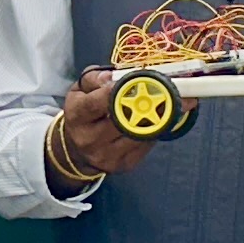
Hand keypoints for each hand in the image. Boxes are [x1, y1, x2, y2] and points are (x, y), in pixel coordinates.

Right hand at [51, 70, 156, 185]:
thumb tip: (112, 78)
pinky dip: (154, 131)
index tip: (136, 80)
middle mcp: (89, 139)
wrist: (78, 148)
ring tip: (166, 103)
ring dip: (156, 117)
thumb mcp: (80, 90)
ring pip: (139, 133)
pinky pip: (146, 145)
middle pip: (123, 120)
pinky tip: (158, 120)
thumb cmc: (83, 112)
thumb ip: (95, 79)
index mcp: (77, 116)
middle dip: (144, 104)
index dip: (118, 91)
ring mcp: (107, 155)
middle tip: (163, 90)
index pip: (98, 103)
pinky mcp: (123, 164)